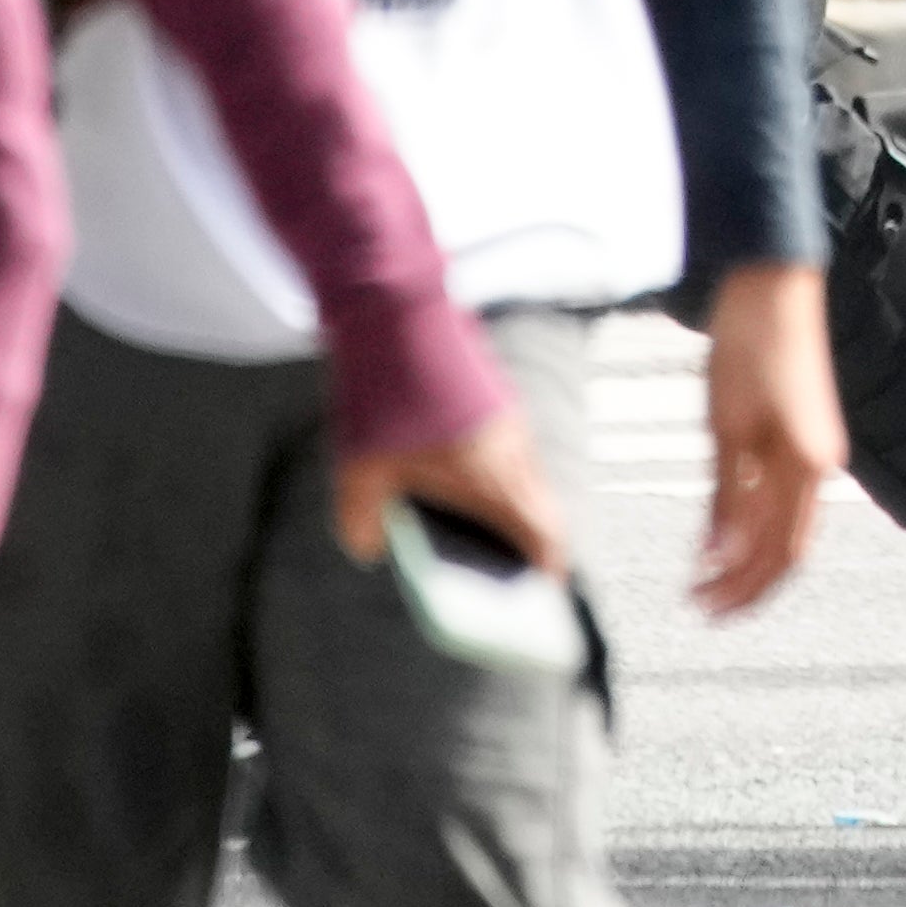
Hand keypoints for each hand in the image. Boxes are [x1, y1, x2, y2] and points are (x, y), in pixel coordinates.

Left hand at [338, 402, 567, 580]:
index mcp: (494, 478)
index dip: (549, 573)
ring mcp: (509, 419)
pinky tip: (453, 482)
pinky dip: (497, 477)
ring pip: (525, 478)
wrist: (394, 307)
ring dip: (510, 508)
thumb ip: (362, 523)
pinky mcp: (496, 398)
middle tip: (500, 578)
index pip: (547, 536)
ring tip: (472, 535)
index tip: (540, 598)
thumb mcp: (357, 471)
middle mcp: (513, 450)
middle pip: (540, 511)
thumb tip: (370, 550)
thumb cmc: (382, 394)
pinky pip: (509, 451)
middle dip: (527, 546)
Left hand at [690, 263, 842, 617]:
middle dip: (748, 584)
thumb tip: (717, 559)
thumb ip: (726, 497)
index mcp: (805, 467)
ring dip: (751, 557)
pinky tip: (725, 529)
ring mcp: (816, 449)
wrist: (772, 283)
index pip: (779, 554)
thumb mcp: (725, 427)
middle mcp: (820, 465)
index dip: (743, 589)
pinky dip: (756, 522)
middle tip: (701, 605)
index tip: (703, 607)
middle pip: (789, 549)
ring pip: (789, 526)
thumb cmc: (748, 346)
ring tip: (708, 576)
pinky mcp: (804, 432)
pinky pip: (785, 496)